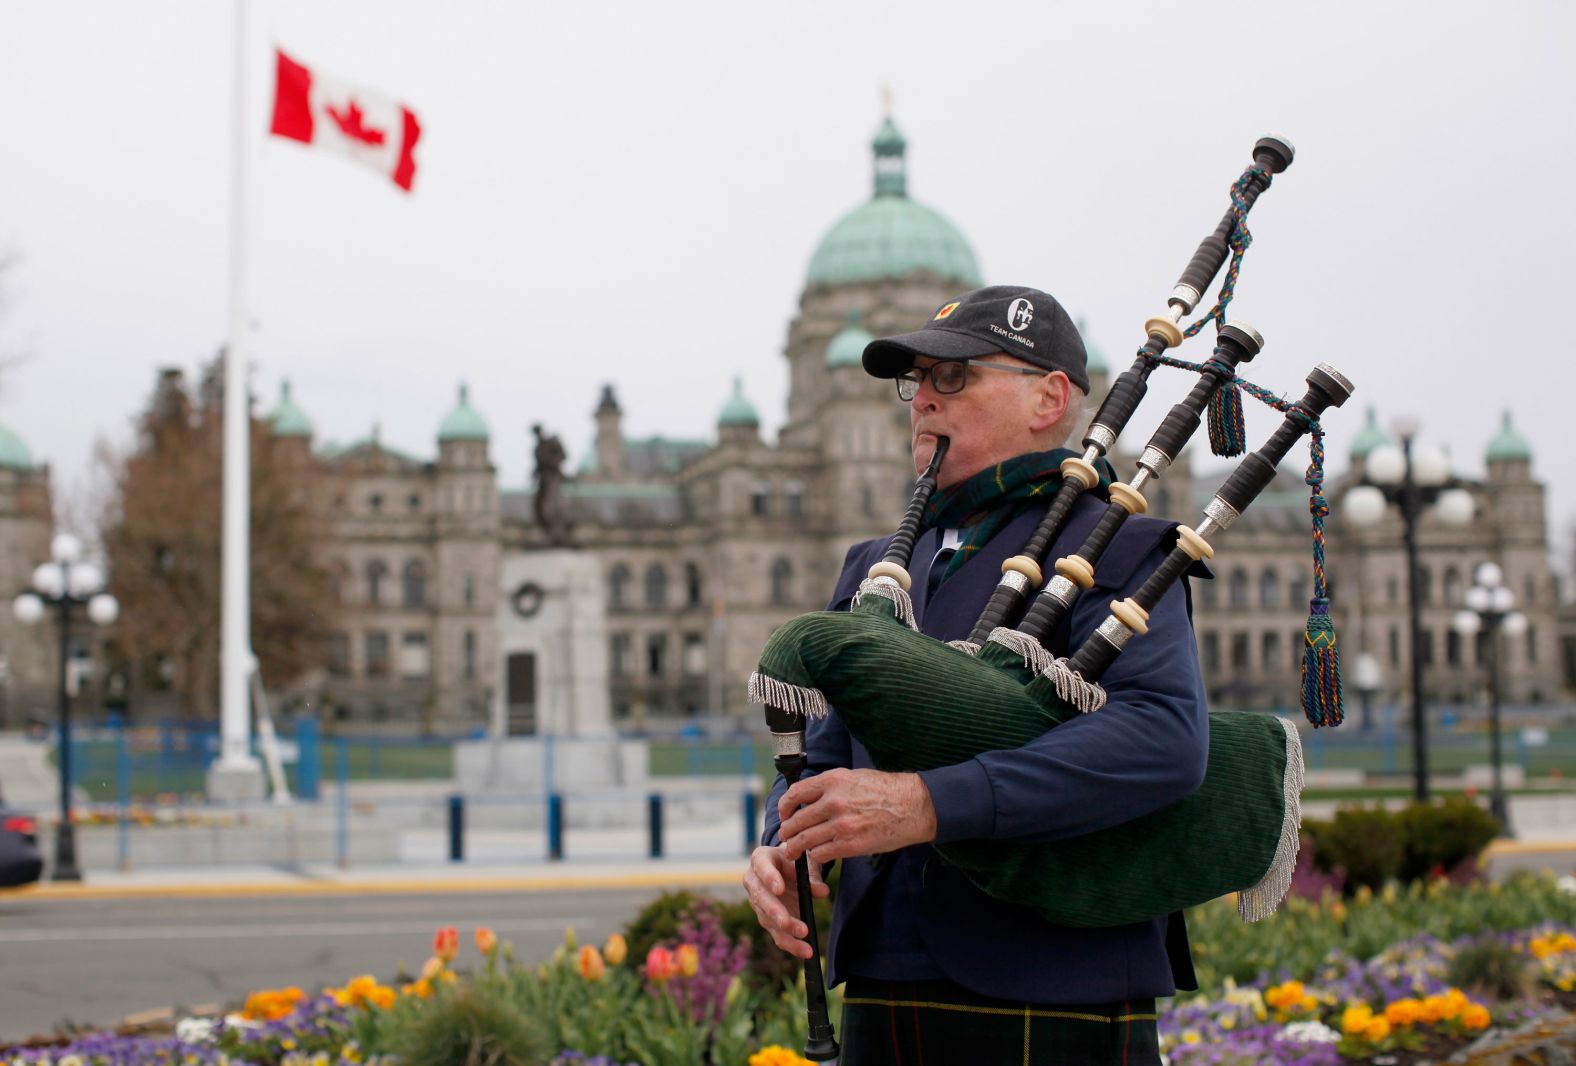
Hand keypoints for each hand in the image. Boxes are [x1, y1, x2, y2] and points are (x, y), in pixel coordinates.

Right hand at [743, 844, 828, 959]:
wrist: (789, 869)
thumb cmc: (795, 861)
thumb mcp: (805, 863)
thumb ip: (812, 876)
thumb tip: (822, 891)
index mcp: (760, 859)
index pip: (762, 867)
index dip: (769, 878)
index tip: (779, 889)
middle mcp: (753, 881)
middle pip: (760, 897)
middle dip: (774, 911)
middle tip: (785, 922)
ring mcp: (757, 902)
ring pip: (768, 919)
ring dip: (786, 931)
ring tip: (804, 936)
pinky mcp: (766, 920)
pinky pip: (776, 934)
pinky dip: (791, 944)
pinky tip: (805, 951)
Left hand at [778, 767, 935, 863]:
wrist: (913, 807)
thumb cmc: (887, 791)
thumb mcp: (854, 777)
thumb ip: (831, 786)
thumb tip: (809, 797)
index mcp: (834, 781)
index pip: (796, 793)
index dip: (785, 806)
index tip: (784, 814)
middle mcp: (834, 801)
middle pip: (797, 820)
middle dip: (787, 831)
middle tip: (786, 836)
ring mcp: (841, 824)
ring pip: (805, 840)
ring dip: (796, 847)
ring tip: (794, 850)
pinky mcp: (850, 845)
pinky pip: (821, 853)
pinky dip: (815, 856)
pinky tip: (818, 854)